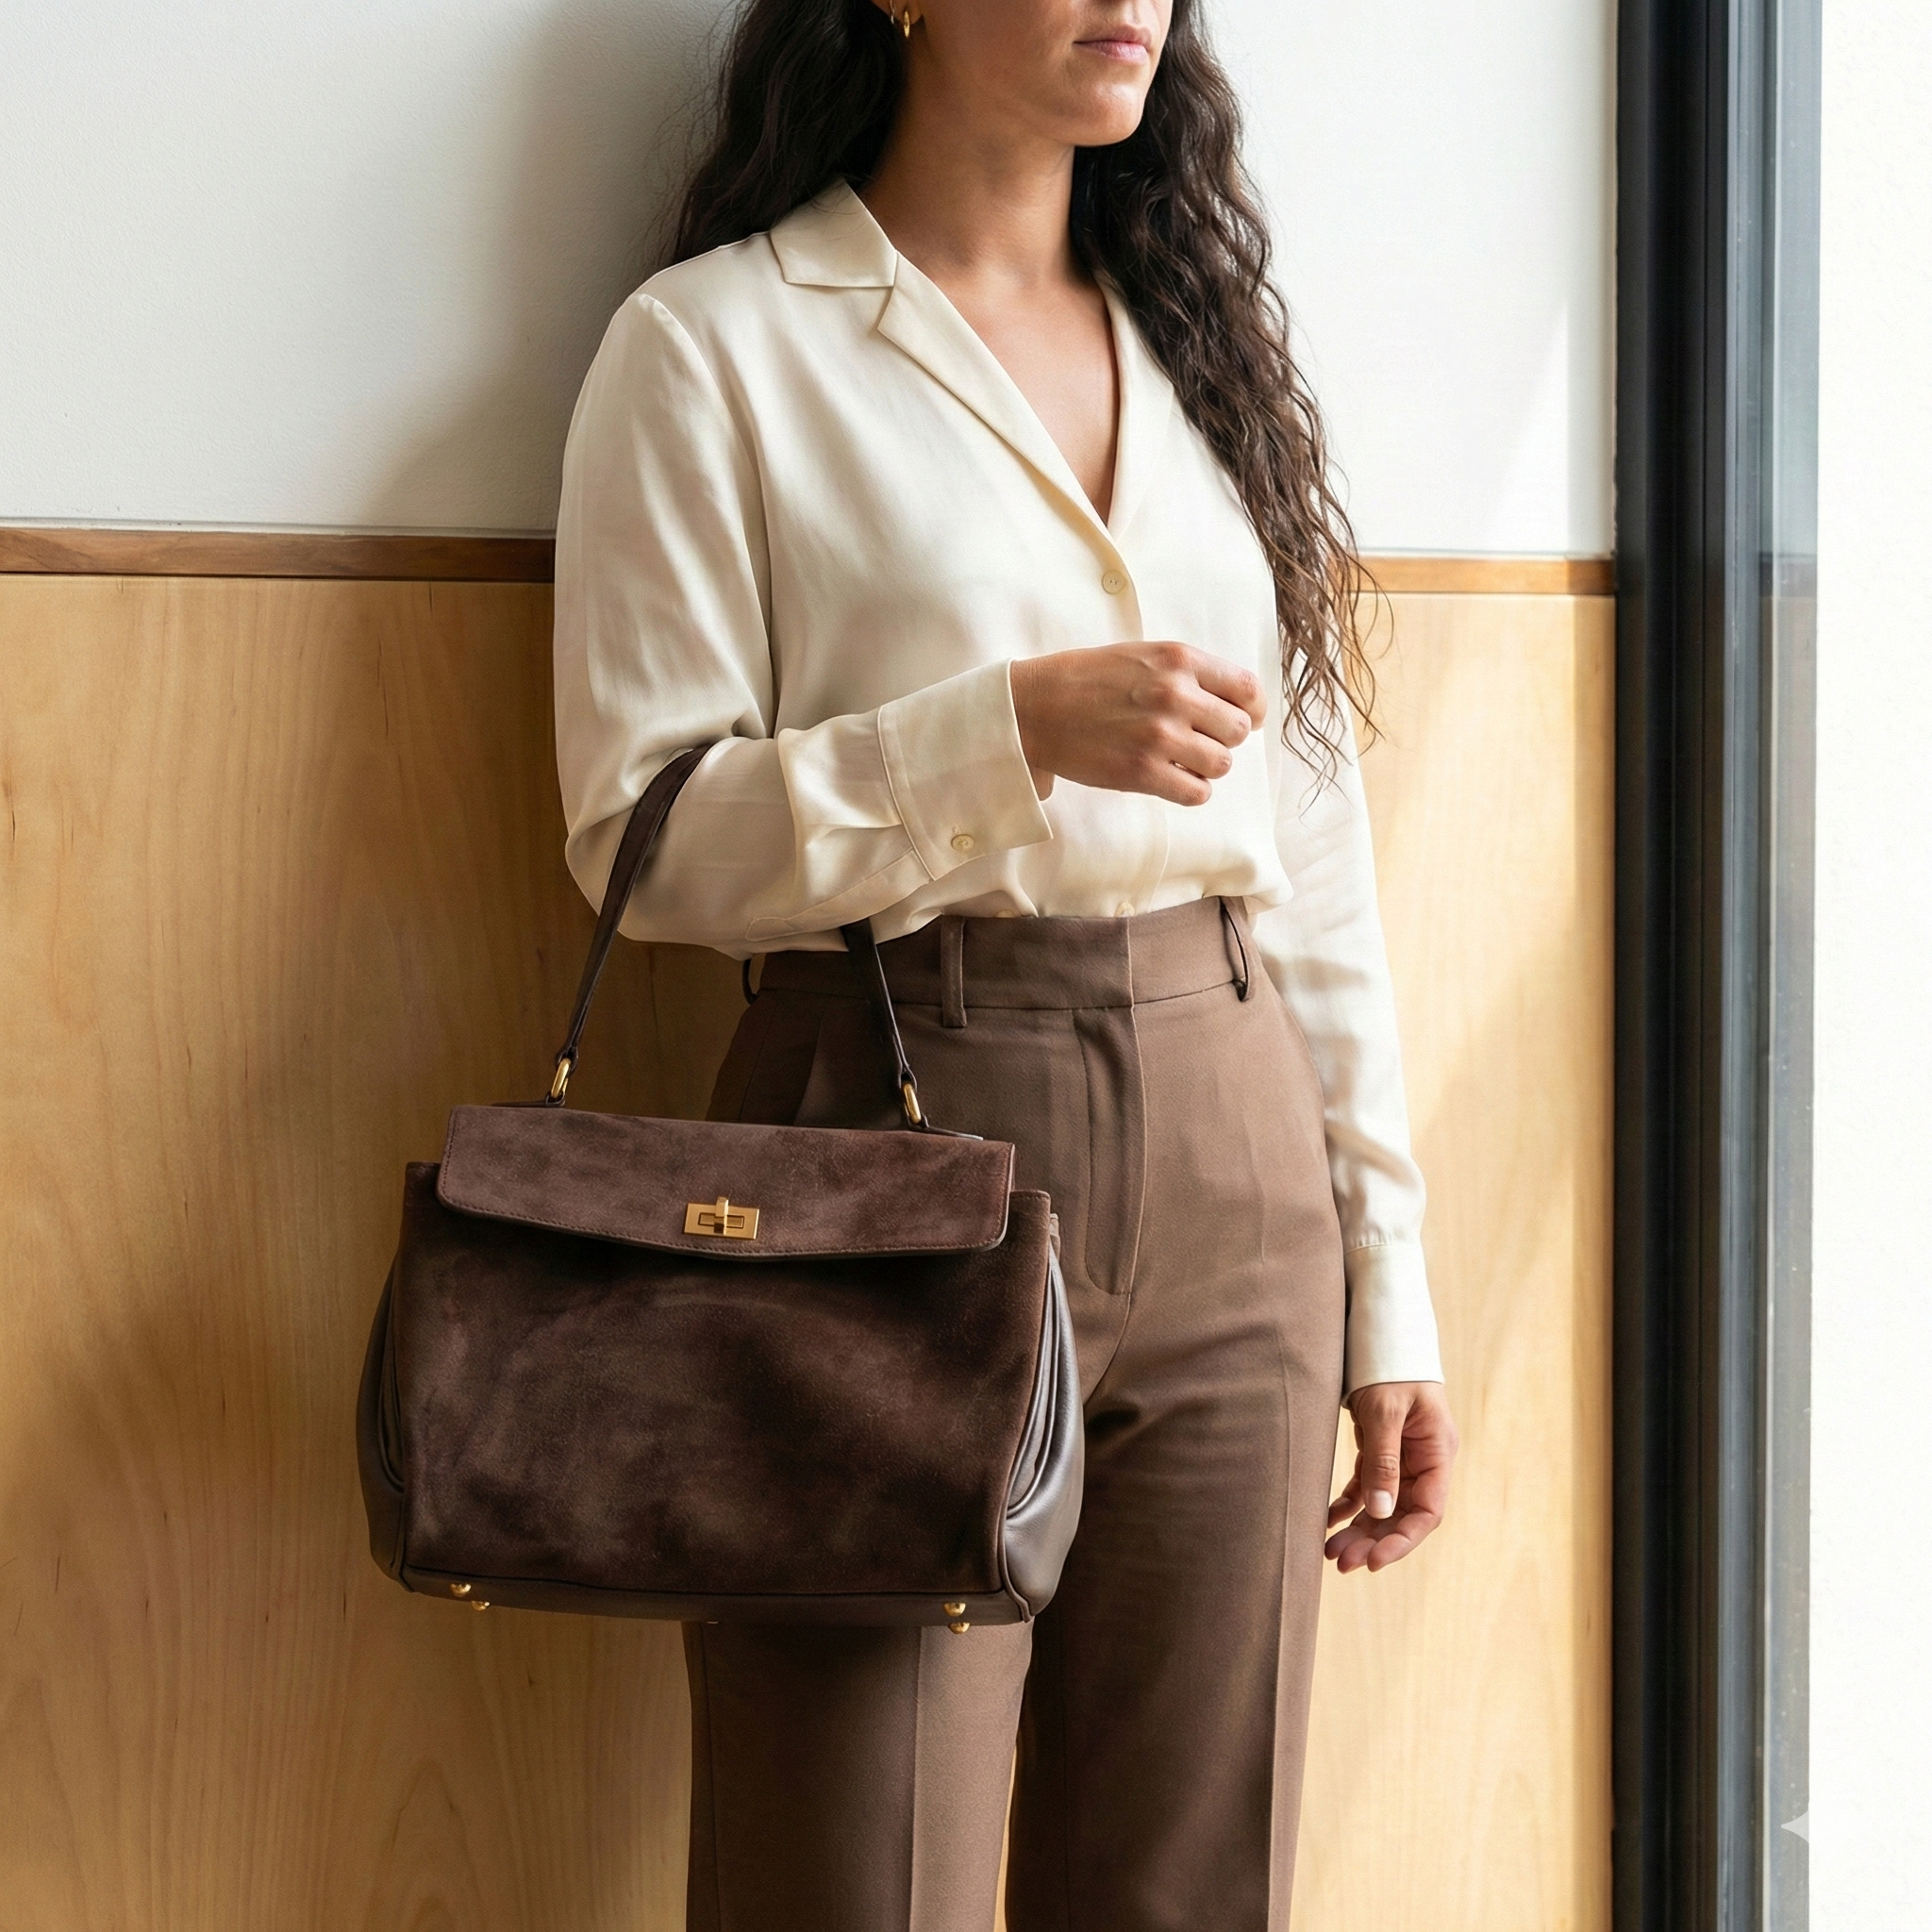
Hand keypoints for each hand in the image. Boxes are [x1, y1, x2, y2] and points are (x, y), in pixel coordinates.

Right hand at [1008, 642, 1266, 805]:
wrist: (1033, 707)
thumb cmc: (1086, 679)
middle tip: (1197, 739)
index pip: (1248, 689)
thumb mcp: (1142, 655)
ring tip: (1181, 759)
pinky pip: (1197, 793)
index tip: (1242, 719)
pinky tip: (1171, 778)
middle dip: (1223, 738)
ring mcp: (1160, 736)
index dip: (1251, 709)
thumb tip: (1237, 702)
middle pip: (1238, 730)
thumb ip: (1187, 672)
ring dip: (1206, 766)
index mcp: (1179, 659)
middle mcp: (1175, 695)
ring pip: (1222, 764)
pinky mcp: (1142, 772)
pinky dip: (1190, 790)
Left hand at [1325, 1380, 1457, 1573]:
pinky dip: (1348, 1505)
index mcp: (1437, 1452)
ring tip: (1330, 1551)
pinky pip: (1366, 1487)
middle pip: (1403, 1514)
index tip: (1374, 1562)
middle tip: (1341, 1562)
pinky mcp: (1380, 1450)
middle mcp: (1423, 1460)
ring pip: (1383, 1506)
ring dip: (1359, 1530)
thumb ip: (1384, 1459)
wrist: (1379, 1332)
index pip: (1428, 1511)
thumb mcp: (1386, 1410)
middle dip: (1374, 1541)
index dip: (1402, 1541)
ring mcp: (1402, 1457)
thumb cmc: (1389, 1364)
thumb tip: (1380, 1512)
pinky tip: (1328, 1521)